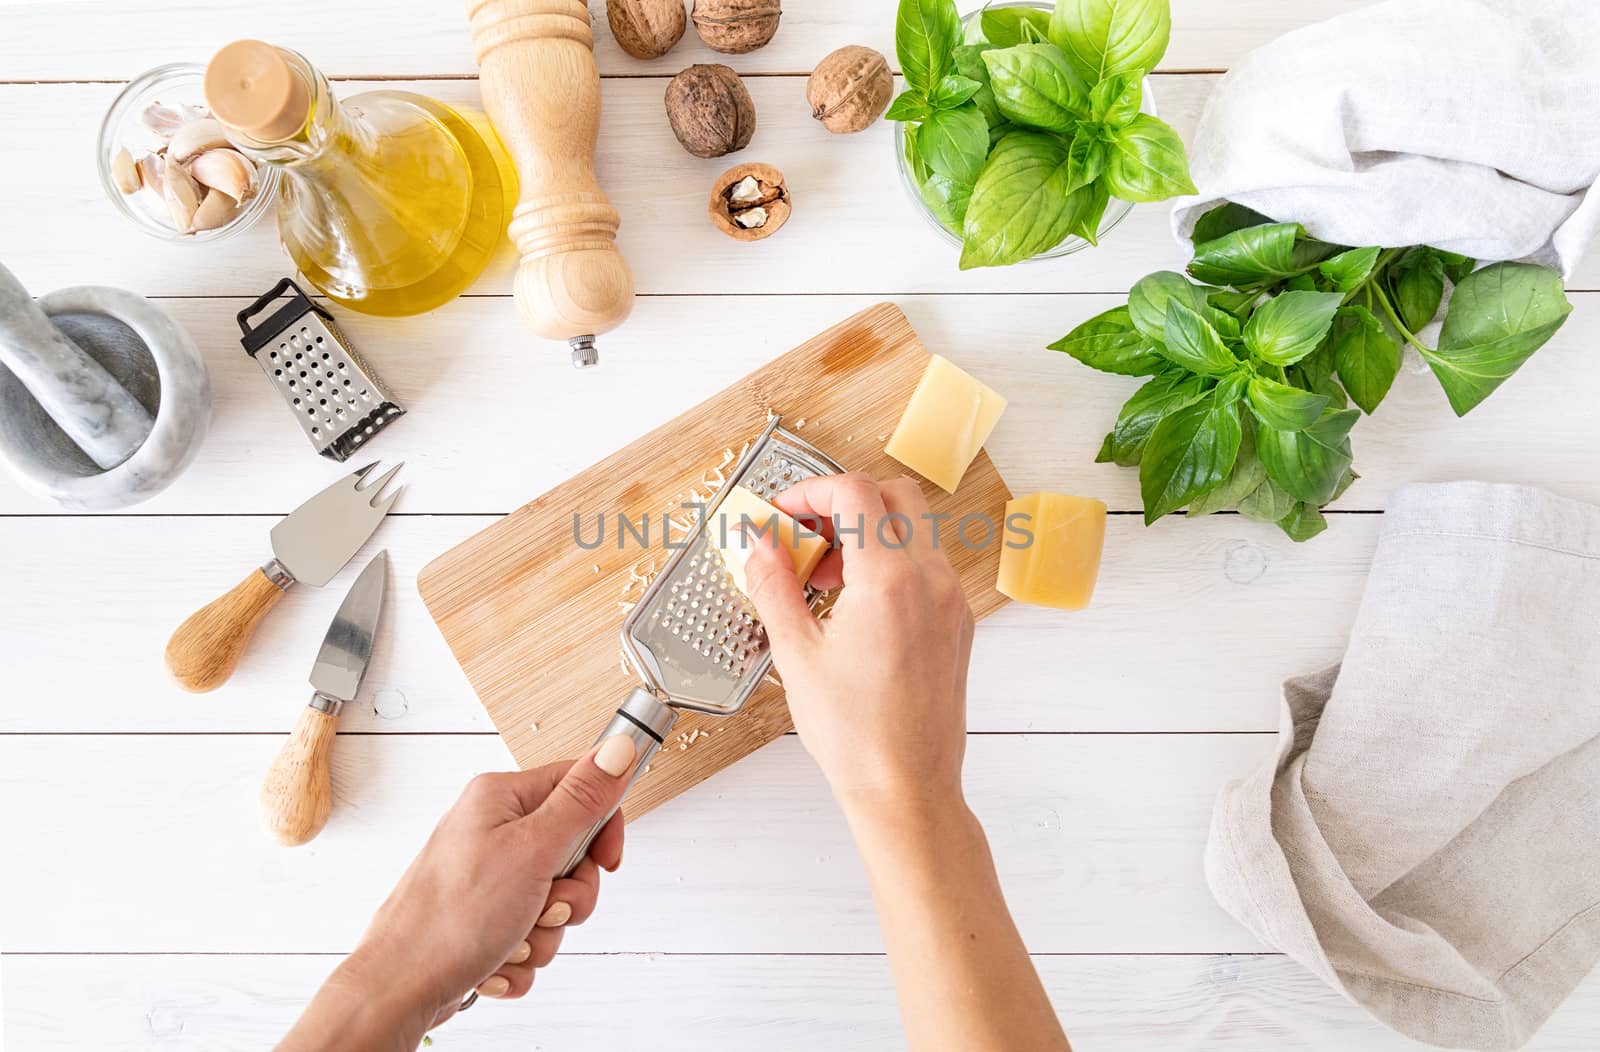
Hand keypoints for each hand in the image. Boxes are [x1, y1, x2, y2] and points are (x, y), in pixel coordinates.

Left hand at [279, 735, 637, 1049]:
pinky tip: (495, 960)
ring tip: (509, 937)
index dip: (601, 828)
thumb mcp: (532, 849)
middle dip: (569, 896)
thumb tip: (620, 748)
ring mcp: (489, 879)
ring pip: (555, 903)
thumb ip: (582, 800)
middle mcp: (493, 833)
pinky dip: (521, 955)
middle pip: (573, 854)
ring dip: (543, 933)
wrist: (398, 989)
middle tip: (544, 906)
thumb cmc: (450, 917)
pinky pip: (532, 935)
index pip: (579, 787)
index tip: (604, 861)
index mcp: (501, 799)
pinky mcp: (485, 919)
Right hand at [737, 472, 973, 817]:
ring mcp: (952, 600)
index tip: (782, 513)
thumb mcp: (797, 655)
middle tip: (805, 535)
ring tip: (825, 578)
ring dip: (868, 532)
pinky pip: (927, 565)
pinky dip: (891, 562)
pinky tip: (855, 605)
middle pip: (895, 495)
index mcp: (890, 580)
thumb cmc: (856, 736)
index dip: (810, 490)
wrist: (907, 789)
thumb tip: (760, 545)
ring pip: (915, 528)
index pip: (855, 491)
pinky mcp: (957, 623)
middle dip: (844, 502)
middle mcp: (931, 580)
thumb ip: (775, 587)